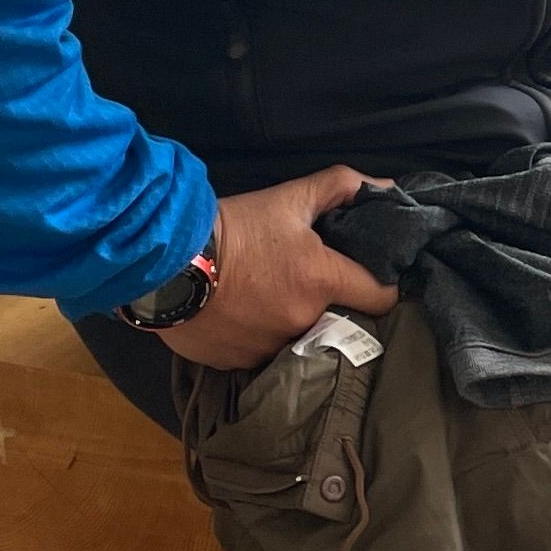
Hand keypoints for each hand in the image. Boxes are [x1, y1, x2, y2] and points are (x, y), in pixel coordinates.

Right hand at [156, 167, 395, 371]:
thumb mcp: (288, 198)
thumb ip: (341, 187)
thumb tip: (387, 187)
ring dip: (292, 324)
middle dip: (332, 305)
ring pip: (298, 340)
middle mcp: (304, 322)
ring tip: (267, 299)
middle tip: (308, 283)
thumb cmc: (231, 227)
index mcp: (323, 282)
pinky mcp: (239, 364)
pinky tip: (241, 316)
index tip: (370, 277)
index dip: (382, 285)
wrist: (163, 260)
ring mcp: (270, 349)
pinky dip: (257, 338)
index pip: (383, 297)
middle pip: (339, 321)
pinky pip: (261, 354)